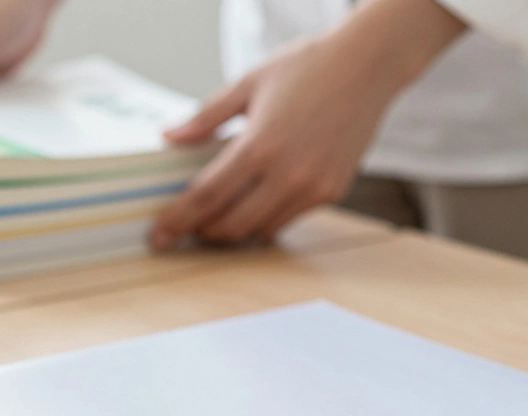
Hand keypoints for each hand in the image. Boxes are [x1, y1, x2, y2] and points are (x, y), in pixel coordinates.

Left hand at [150, 0, 464, 248]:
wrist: (368, 65)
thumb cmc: (308, 67)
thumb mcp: (249, 84)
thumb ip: (206, 117)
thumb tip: (169, 138)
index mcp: (260, 145)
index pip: (207, 196)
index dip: (178, 220)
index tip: (158, 236)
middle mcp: (288, 174)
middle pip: (231, 225)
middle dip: (203, 231)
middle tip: (185, 226)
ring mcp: (314, 187)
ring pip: (261, 229)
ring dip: (236, 228)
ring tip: (218, 215)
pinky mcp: (333, 191)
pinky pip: (290, 218)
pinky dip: (267, 217)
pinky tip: (257, 201)